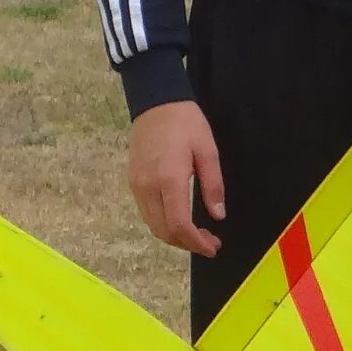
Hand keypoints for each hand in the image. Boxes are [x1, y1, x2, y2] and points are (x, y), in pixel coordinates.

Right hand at [128, 99, 224, 258]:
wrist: (155, 103)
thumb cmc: (185, 122)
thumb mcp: (208, 150)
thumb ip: (213, 185)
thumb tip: (218, 215)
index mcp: (169, 178)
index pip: (179, 225)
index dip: (196, 242)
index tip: (212, 247)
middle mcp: (148, 186)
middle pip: (164, 231)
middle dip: (187, 244)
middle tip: (210, 242)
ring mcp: (137, 185)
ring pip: (153, 225)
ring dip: (175, 236)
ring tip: (198, 234)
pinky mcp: (133, 182)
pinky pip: (147, 213)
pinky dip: (164, 224)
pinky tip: (180, 219)